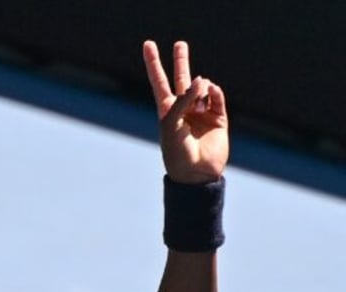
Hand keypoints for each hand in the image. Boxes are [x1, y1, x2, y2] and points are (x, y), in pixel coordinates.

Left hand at [143, 40, 228, 183]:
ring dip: (199, 87)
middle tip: (179, 44)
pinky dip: (213, 91)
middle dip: (181, 61)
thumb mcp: (171, 123)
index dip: (153, 63)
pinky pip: (216, 96)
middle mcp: (184, 108)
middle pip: (181, 78)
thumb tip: (202, 80)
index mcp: (167, 110)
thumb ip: (183, 100)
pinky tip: (210, 91)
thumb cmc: (176, 151)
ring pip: (202, 86)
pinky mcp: (218, 117)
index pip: (159, 81)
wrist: (195, 173)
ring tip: (198, 98)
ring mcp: (201, 111)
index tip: (148, 45)